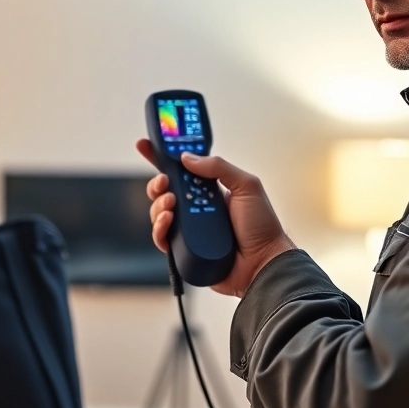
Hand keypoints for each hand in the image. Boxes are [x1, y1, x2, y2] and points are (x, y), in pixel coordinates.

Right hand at [136, 139, 295, 297]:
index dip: (162, 158)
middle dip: (158, 183)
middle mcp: (196, 209)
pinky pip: (162, 238)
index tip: (145, 145)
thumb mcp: (246, 186)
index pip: (182, 171)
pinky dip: (159, 228)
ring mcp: (189, 230)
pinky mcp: (184, 251)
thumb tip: (187, 157)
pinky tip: (167, 221)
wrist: (263, 262)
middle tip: (164, 182)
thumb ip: (219, 167)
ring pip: (159, 213)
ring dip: (158, 204)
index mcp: (209, 191)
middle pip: (164, 191)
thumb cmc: (261, 225)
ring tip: (171, 204)